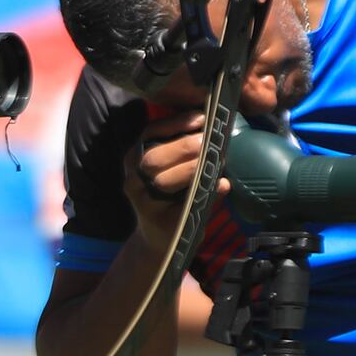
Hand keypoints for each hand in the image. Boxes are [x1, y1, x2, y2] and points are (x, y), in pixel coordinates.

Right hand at [120, 109, 228, 250]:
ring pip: (163, 181)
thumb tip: (214, 129)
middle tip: (207, 141)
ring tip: (216, 161)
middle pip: (152, 158)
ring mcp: (143, 202)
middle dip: (183, 146)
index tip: (201, 117)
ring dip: (191, 168)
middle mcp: (133, 178)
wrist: (159, 238)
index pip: (149, 133)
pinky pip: (181, 206)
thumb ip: (184, 149)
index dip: (175, 123)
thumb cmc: (169, 195)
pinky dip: (204, 194)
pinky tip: (222, 185)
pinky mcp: (159, 222)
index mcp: (135, 158)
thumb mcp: (169, 168)